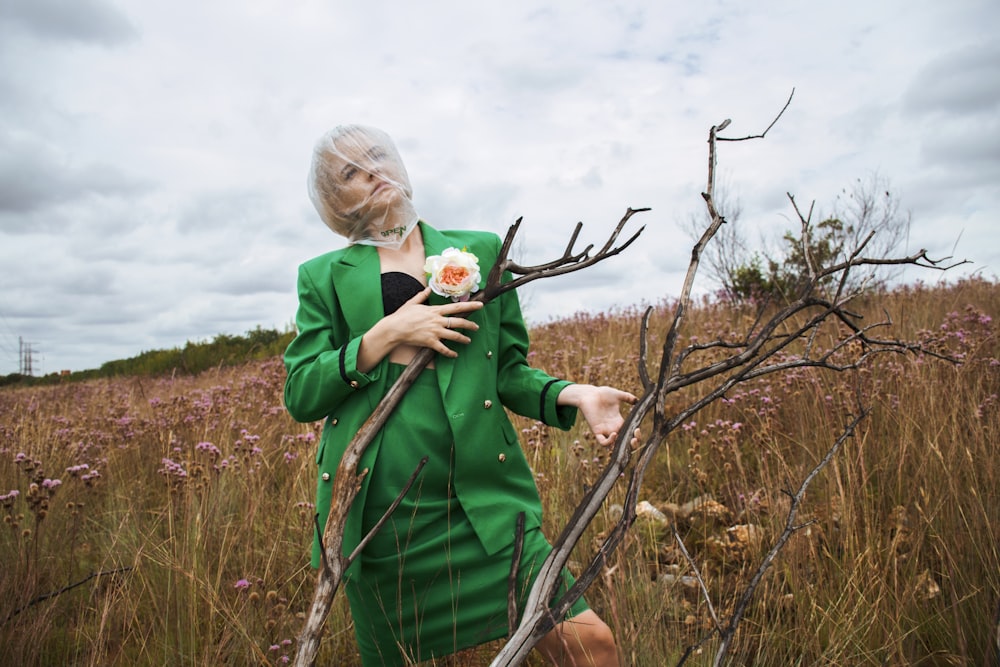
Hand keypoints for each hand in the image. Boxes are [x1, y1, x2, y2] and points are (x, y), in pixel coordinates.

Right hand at [364, 287, 482, 364]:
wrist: (394, 328)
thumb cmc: (402, 315)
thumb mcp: (413, 302)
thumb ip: (422, 295)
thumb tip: (428, 289)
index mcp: (435, 310)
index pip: (457, 307)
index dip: (470, 306)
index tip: (480, 305)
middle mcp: (437, 321)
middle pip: (459, 322)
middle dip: (470, 325)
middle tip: (477, 327)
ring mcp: (435, 332)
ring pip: (454, 336)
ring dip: (463, 339)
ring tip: (468, 341)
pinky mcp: (430, 342)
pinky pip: (443, 349)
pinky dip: (450, 353)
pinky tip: (454, 355)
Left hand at [557, 384, 637, 445]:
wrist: (589, 393)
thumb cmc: (602, 394)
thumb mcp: (618, 395)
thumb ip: (628, 397)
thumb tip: (638, 400)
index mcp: (618, 421)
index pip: (629, 434)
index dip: (635, 435)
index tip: (637, 429)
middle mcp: (612, 428)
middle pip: (624, 443)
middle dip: (632, 444)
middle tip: (635, 438)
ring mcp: (605, 430)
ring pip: (614, 445)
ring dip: (623, 445)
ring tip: (629, 439)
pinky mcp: (596, 430)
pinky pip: (602, 442)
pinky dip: (609, 442)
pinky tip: (615, 433)